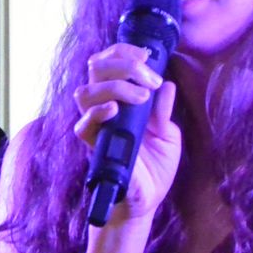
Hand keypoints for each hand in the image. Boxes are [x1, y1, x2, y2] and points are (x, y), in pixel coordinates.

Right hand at [73, 42, 180, 222]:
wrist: (147, 200)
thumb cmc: (155, 168)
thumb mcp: (169, 135)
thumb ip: (164, 110)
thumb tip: (167, 86)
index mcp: (120, 100)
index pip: (109, 63)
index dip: (123, 52)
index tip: (146, 54)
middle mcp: (105, 109)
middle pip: (95, 70)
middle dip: (123, 64)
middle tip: (149, 78)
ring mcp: (98, 127)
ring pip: (85, 92)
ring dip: (115, 86)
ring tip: (140, 96)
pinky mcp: (95, 148)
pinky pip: (83, 126)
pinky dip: (96, 113)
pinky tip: (114, 110)